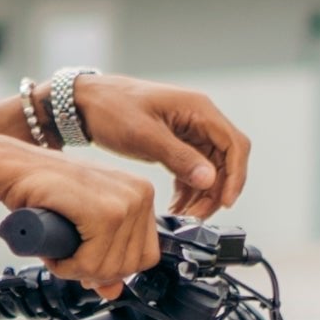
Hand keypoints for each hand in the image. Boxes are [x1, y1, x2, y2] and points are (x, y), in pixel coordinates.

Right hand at [0, 146, 160, 290]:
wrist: (14, 169)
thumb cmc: (47, 192)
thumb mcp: (84, 226)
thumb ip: (103, 258)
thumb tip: (113, 291)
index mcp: (142, 194)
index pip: (146, 256)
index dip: (115, 269)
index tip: (88, 263)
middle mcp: (141, 194)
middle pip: (129, 267)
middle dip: (94, 273)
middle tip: (68, 259)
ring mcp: (125, 203)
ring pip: (109, 268)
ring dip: (77, 271)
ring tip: (58, 254)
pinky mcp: (105, 213)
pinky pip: (91, 263)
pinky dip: (68, 268)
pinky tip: (54, 254)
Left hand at [76, 75, 248, 215]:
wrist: (83, 103)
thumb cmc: (111, 107)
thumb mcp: (145, 135)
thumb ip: (179, 157)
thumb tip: (210, 179)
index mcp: (198, 109)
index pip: (234, 144)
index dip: (236, 176)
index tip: (226, 201)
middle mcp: (198, 118)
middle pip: (225, 161)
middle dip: (215, 191)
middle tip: (198, 216)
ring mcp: (187, 131)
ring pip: (209, 169)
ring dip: (202, 194)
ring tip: (185, 216)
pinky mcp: (175, 143)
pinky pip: (192, 170)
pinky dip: (188, 190)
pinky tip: (176, 206)